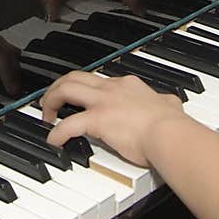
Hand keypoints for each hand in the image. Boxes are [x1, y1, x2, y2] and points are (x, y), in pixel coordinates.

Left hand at [40, 72, 187, 165]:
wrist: (170, 134)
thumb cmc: (172, 125)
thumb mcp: (170, 105)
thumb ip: (166, 102)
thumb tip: (171, 103)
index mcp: (127, 85)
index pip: (98, 80)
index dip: (84, 87)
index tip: (79, 96)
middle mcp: (111, 89)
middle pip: (75, 77)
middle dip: (58, 86)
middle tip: (51, 100)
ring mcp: (102, 103)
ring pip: (66, 90)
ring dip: (51, 101)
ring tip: (46, 114)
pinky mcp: (97, 120)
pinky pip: (68, 125)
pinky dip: (57, 133)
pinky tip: (53, 140)